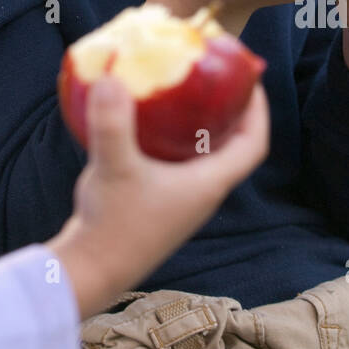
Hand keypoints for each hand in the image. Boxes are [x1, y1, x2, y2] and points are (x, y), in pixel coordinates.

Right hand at [49, 75, 269, 317]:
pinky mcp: (157, 203)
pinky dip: (171, 137)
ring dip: (200, 123)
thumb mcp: (114, 168)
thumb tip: (112, 79)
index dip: (258, 110)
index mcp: (207, 185)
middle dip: (228, 109)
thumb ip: (113, 124)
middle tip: (214, 75)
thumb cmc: (112, 227)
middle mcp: (200, 193)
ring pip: (202, 154)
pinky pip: (176, 162)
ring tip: (183, 90)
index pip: (253, 145)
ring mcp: (179, 200)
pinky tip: (144, 119)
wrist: (90, 272)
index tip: (249, 78)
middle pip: (231, 145)